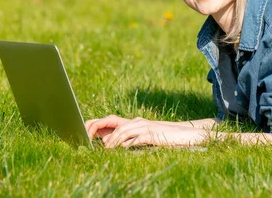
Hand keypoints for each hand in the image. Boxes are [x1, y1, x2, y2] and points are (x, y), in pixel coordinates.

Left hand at [85, 115, 208, 147]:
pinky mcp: (153, 134)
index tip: (86, 136)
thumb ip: (131, 138)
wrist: (185, 134)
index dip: (97, 126)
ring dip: (112, 140)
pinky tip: (121, 150)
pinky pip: (137, 138)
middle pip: (114, 123)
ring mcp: (145, 126)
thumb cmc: (164, 137)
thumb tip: (113, 144)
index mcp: (134, 122)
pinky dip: (128, 143)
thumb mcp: (145, 137)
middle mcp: (137, 121)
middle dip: (100, 131)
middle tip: (90, 142)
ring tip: (104, 149)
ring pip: (123, 130)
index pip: (111, 121)